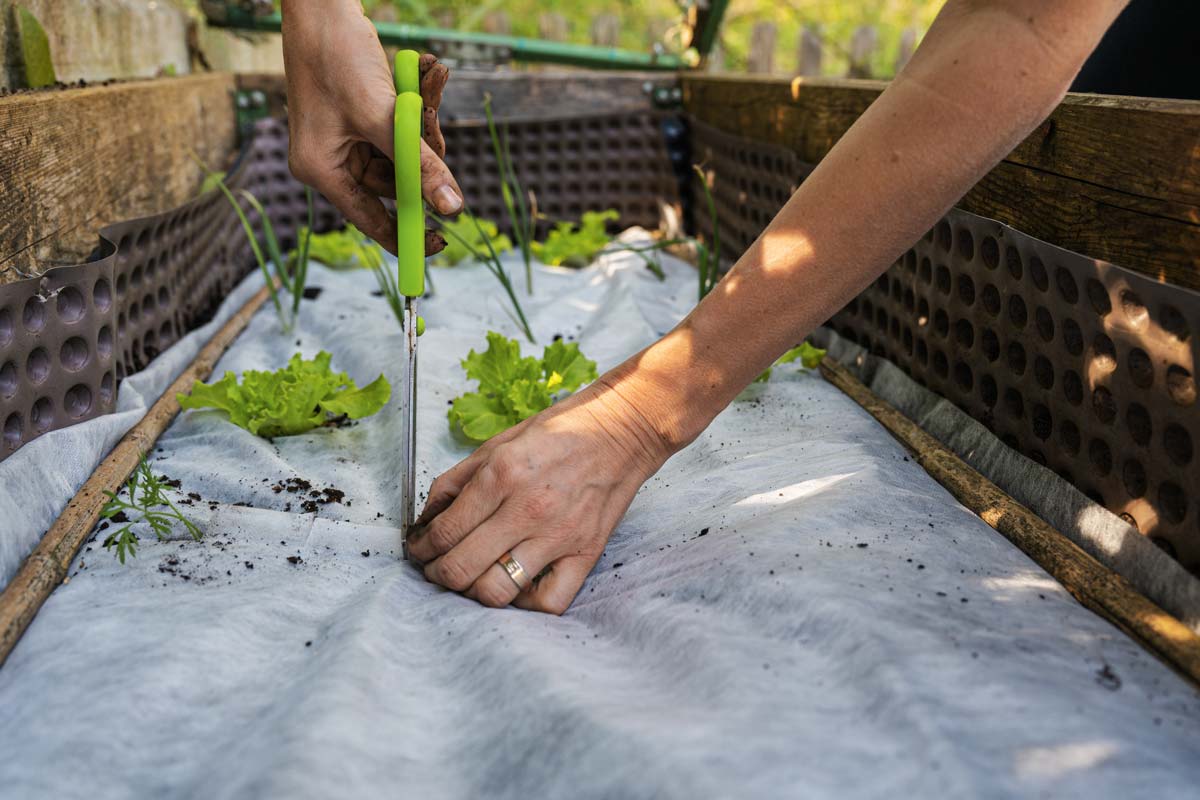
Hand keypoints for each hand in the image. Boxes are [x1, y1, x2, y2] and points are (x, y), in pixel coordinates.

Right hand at [281, 0, 462, 253]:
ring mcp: (347, 138)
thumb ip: (420, 164)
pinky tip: (427, 74)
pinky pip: (402, 129)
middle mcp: (331, 159)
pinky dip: (418, 107)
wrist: (324, 5)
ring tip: (429, 81)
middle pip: (395, 183)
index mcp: (321, 169)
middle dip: (422, 154)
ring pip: (405, 154)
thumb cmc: (339, 56)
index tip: (441, 244)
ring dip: (424, 124)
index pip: (370, 219)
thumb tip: (453, 208)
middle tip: (431, 121)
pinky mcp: (363, 118)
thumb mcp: (384, 116)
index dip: (407, 233)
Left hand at [407, 375, 673, 613]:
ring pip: (497, 591)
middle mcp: (527, 509)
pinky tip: (515, 587)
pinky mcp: (585, 554)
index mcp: (501, 475)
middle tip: (435, 569)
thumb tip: (427, 517)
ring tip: (471, 579)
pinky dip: (524, 604)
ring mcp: (558, 536)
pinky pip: (548, 602)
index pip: (444, 532)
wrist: (621, 431)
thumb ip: (457, 481)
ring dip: (473, 592)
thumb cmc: (560, 432)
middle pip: (461, 568)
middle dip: (437, 574)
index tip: (418, 550)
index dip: (420, 549)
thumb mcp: (498, 442)